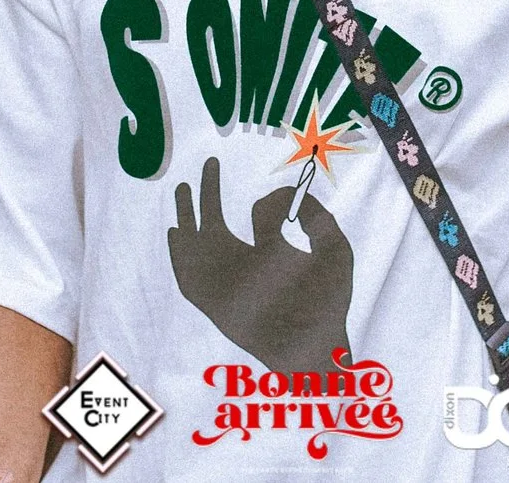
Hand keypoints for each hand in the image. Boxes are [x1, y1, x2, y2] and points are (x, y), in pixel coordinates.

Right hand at [167, 156, 352, 375]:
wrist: (314, 345)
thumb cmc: (328, 303)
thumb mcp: (334, 250)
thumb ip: (318, 218)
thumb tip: (289, 197)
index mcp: (269, 254)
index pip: (258, 217)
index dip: (270, 206)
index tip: (286, 206)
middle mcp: (240, 264)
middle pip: (215, 220)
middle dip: (210, 192)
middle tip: (211, 163)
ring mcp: (223, 280)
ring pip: (195, 242)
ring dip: (187, 214)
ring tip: (182, 188)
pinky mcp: (212, 299)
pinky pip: (188, 275)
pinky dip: (178, 254)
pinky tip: (175, 231)